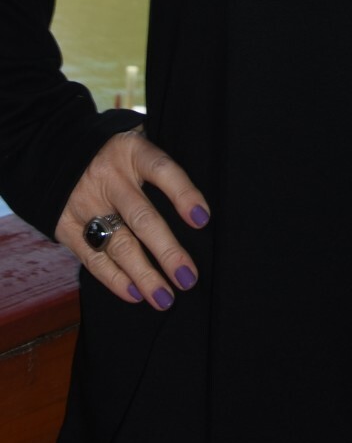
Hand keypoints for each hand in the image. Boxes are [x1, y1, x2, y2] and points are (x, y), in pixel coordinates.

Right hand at [54, 127, 209, 310]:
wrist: (57, 153)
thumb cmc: (116, 155)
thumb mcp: (138, 145)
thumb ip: (161, 168)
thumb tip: (196, 206)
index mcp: (132, 152)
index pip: (163, 170)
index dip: (183, 194)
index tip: (203, 219)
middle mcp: (109, 178)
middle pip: (142, 218)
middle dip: (167, 252)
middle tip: (188, 278)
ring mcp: (85, 203)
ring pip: (118, 244)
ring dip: (143, 274)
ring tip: (164, 297)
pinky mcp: (66, 226)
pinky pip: (92, 257)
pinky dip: (114, 279)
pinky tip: (135, 294)